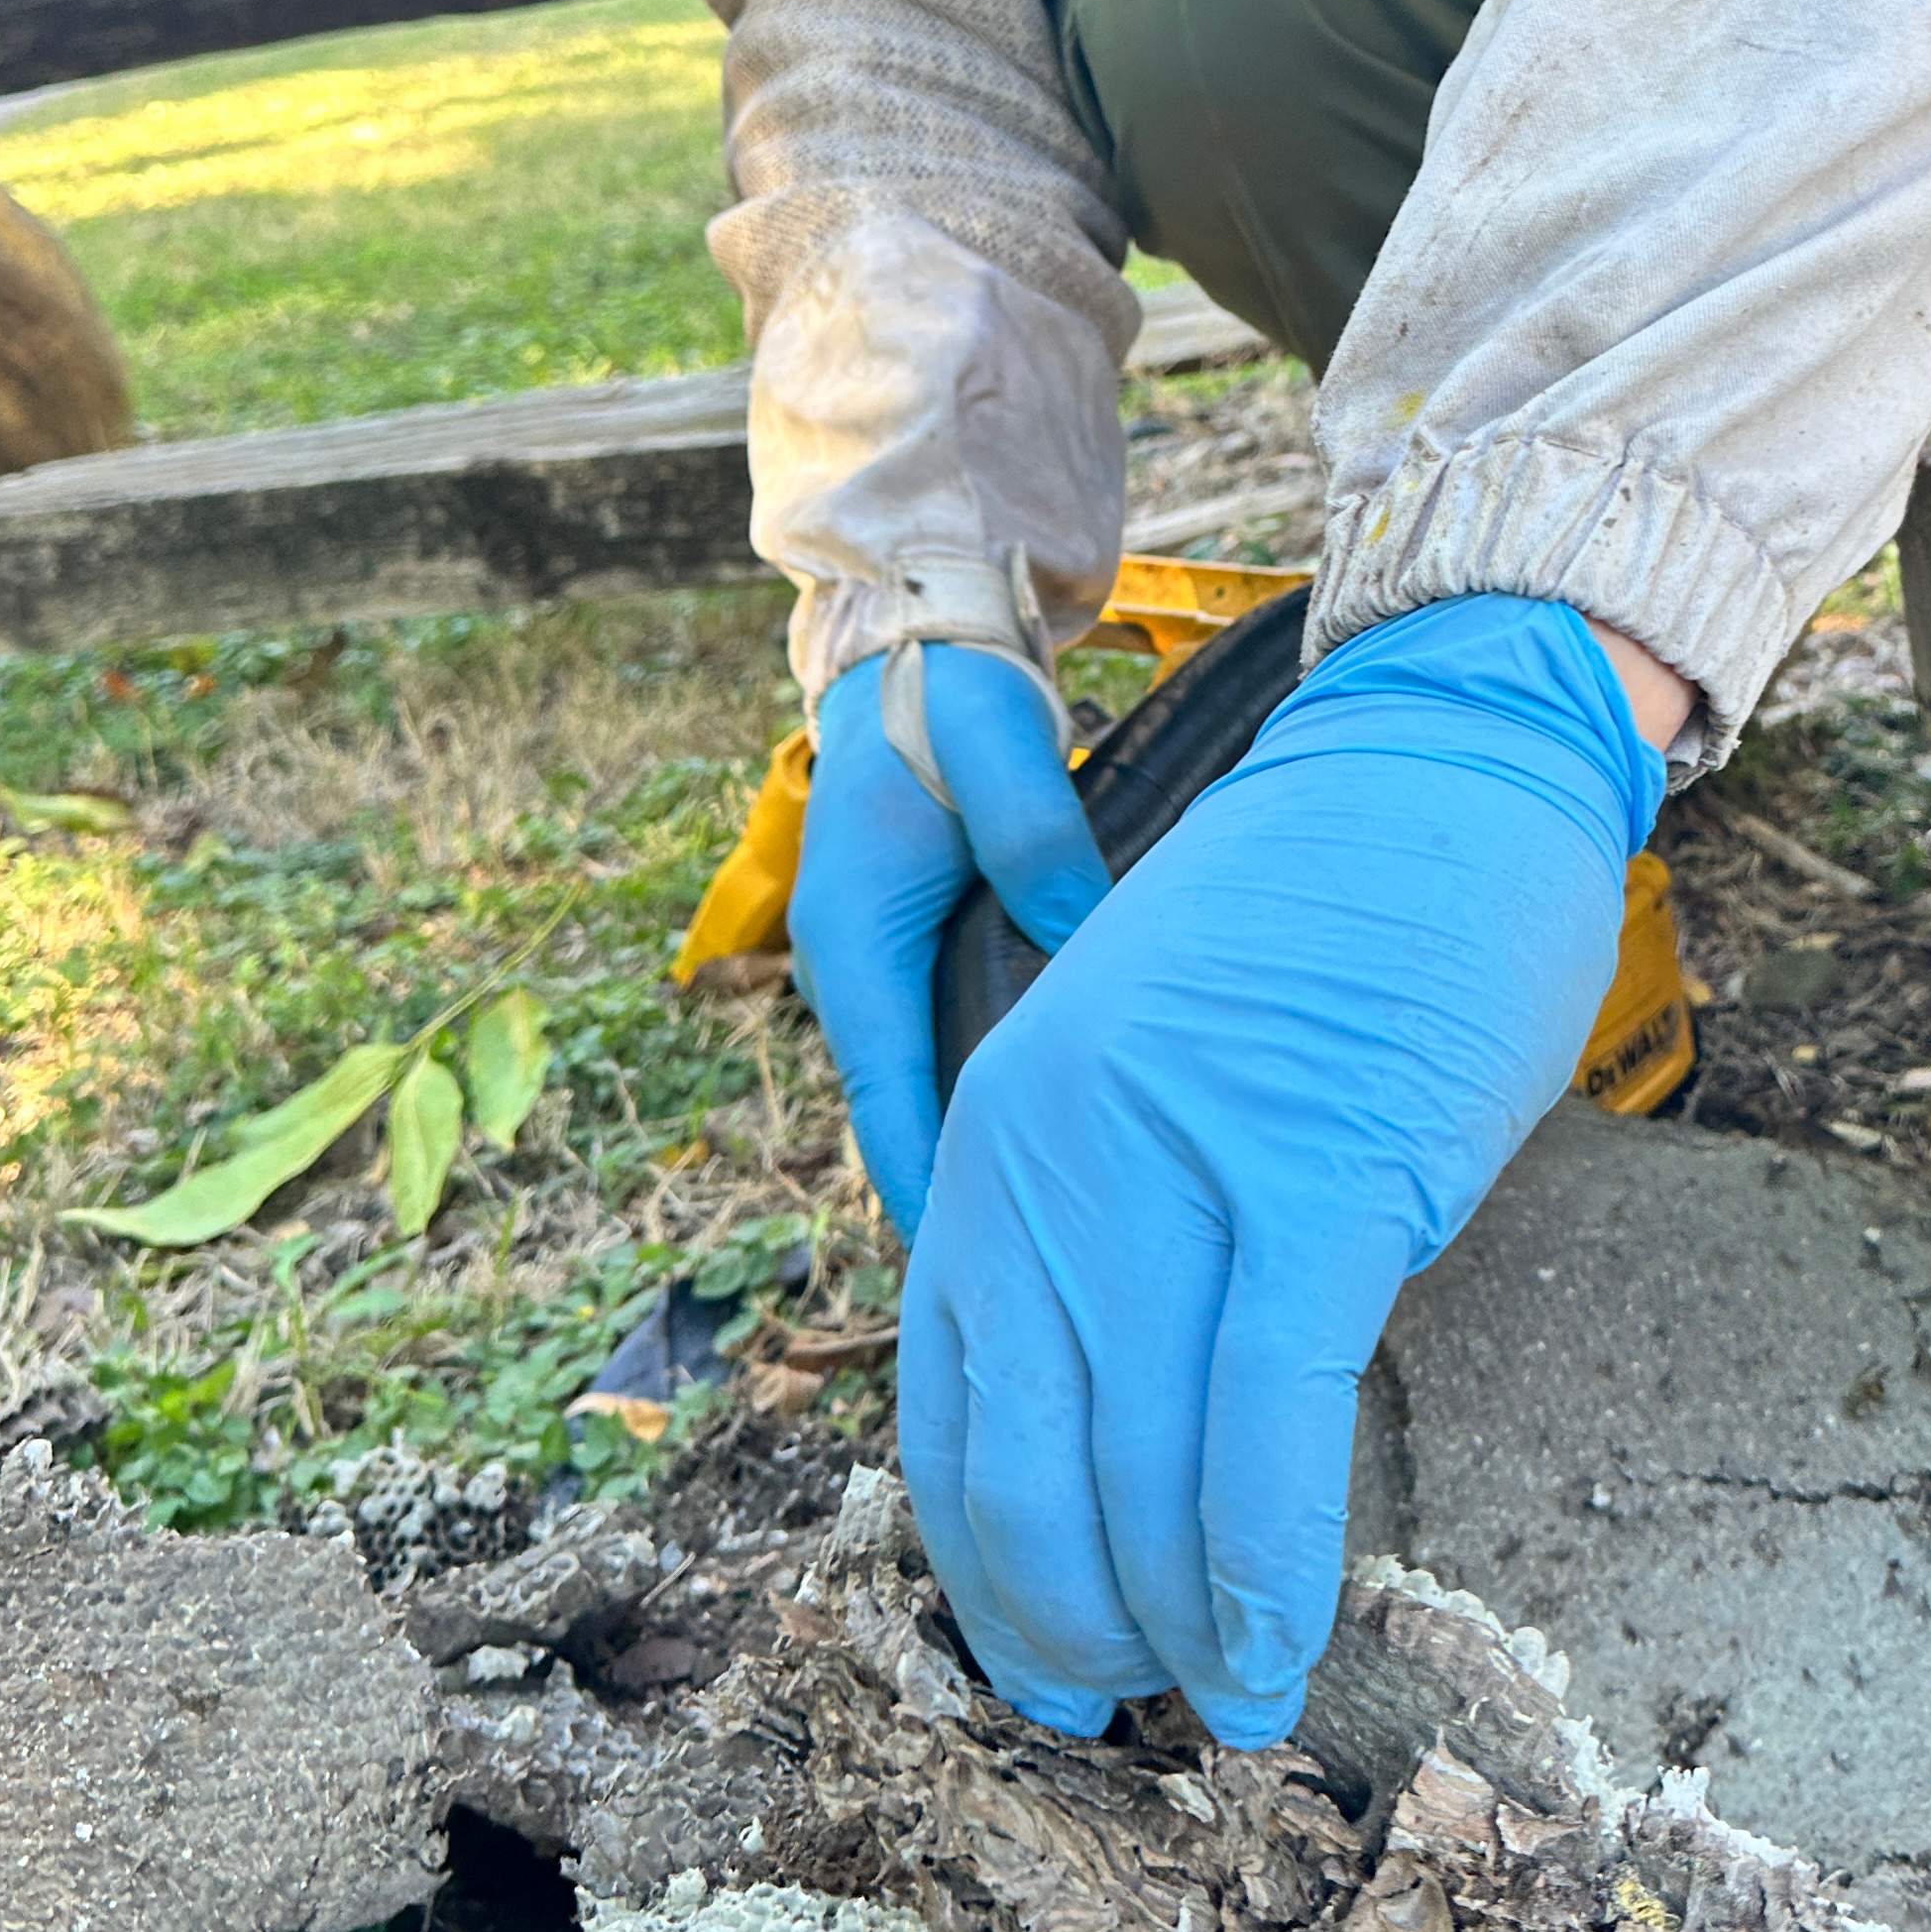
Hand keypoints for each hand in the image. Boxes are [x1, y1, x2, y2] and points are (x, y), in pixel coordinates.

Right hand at [787, 647, 1110, 1237]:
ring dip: (970, 1149)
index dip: (925, 1184)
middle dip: (957, 1193)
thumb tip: (1081, 930)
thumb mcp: (1000, 752)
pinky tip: (1048, 1137)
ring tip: (1051, 1232)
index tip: (966, 1271)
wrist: (916, 651)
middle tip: (1035, 1281)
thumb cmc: (951, 701)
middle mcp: (850, 968)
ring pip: (921, 1086)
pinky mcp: (908, 953)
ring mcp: (874, 965)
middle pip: (902, 1111)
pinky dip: (977, 1097)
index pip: (885, 1094)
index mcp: (855, 939)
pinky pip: (936, 1049)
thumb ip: (1039, 840)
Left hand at [896, 595, 1665, 1745]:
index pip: (949, 1413)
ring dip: (1171, 1629)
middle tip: (1128, 1718)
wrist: (1433, 770)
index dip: (985, 1573)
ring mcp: (1176, 1169)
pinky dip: (1264, 1564)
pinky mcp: (1316, 1175)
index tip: (1037, 1670)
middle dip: (1067, 1630)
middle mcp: (1045, 1160)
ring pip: (1137, 1468)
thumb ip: (1100, 1226)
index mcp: (990, 1139)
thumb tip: (1120, 1435)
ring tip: (1222, 1713)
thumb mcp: (1135, 1073)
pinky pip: (1267, 1418)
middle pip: (1024, 1471)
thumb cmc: (1309, 936)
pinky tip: (1280, 1651)